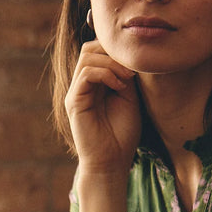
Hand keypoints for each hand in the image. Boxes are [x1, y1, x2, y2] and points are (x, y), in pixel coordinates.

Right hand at [65, 39, 140, 175]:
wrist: (111, 162)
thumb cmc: (122, 135)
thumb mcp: (130, 99)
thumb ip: (125, 76)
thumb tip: (128, 56)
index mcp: (95, 84)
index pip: (98, 51)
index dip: (116, 51)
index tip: (137, 66)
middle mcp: (82, 86)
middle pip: (89, 48)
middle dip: (113, 53)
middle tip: (132, 70)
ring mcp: (76, 92)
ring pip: (87, 57)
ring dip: (112, 64)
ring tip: (127, 79)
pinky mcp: (74, 102)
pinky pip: (86, 74)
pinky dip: (105, 74)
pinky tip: (119, 87)